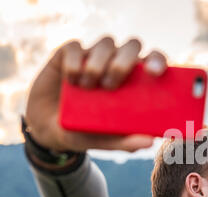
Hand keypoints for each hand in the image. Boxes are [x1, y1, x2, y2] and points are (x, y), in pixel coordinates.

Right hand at [25, 36, 167, 151]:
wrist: (49, 132)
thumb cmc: (87, 132)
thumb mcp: (105, 141)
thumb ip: (126, 142)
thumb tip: (150, 142)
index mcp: (136, 81)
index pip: (154, 60)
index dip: (157, 60)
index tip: (154, 72)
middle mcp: (118, 63)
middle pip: (132, 45)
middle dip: (125, 61)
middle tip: (111, 85)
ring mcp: (94, 56)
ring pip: (107, 43)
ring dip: (99, 63)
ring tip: (89, 87)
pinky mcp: (67, 54)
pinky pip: (75, 46)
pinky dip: (74, 61)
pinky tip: (72, 79)